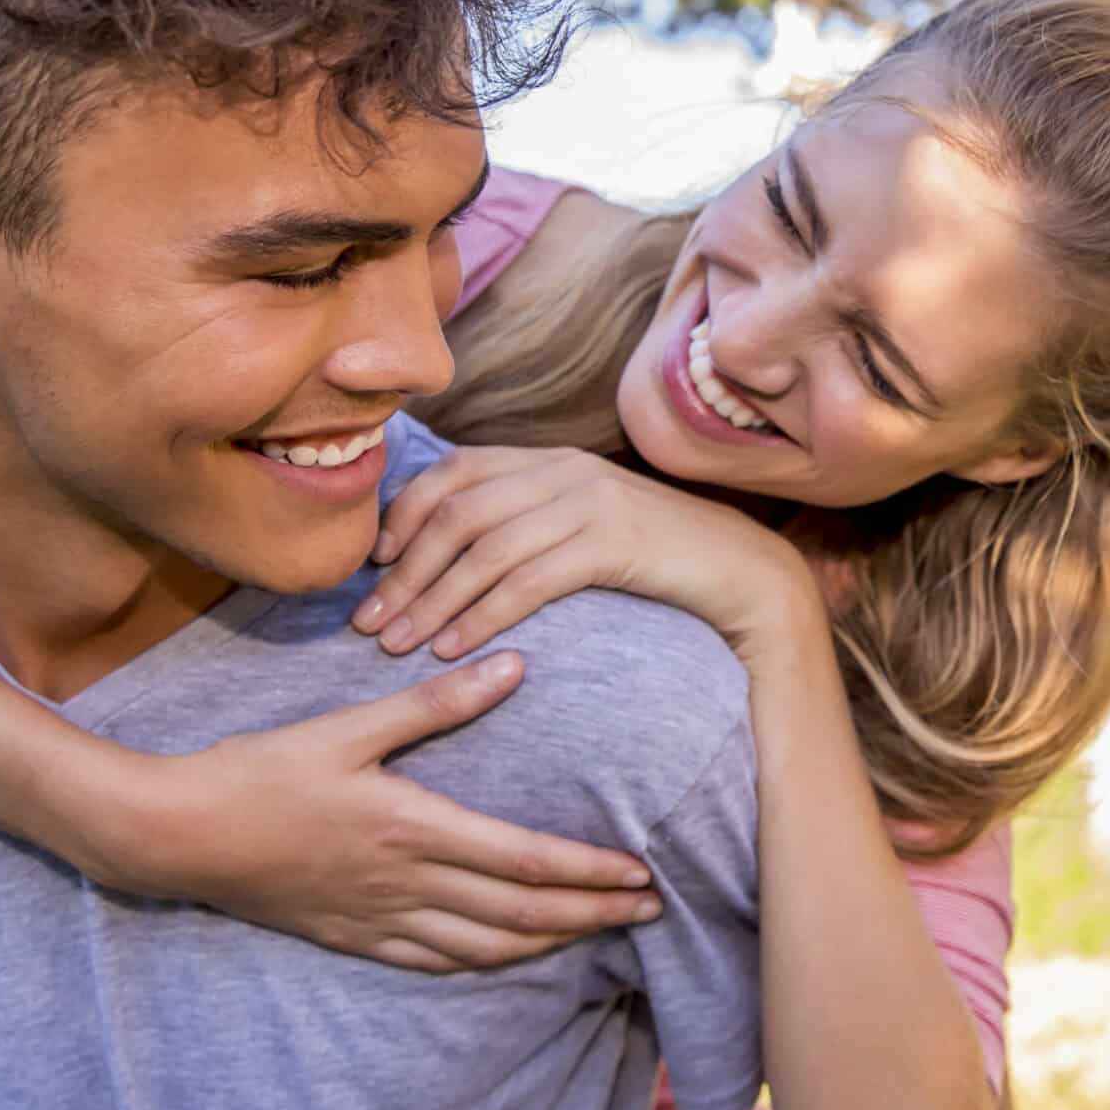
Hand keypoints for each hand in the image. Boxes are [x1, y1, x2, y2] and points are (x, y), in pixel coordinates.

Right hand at [98, 653, 662, 972]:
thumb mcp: (350, 724)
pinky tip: (509, 957)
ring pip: (484, 947)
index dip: (589, 872)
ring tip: (599, 932)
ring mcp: (377, 919)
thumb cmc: (261, 769)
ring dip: (550, 943)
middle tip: (650, 910)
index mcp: (413, 827)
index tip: (641, 873)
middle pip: (520, 913)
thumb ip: (436, 703)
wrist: (178, 833)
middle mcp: (404, 884)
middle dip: (591, 914)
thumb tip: (515, 664)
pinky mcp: (349, 937)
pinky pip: (432, 962)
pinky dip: (484, 961)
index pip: (525, 861)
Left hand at [350, 445, 819, 663]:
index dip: (404, 515)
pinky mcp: (613, 542)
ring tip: (397, 645)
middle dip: (404, 571)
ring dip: (432, 601)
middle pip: (458, 513)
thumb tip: (455, 556)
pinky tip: (455, 648)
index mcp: (550, 460)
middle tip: (368, 623)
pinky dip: (482, 615)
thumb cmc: (657, 560)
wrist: (741, 570)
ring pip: (484, 548)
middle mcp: (564, 471)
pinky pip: (529, 580)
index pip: (454, 472)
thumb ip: (527, 524)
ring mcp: (589, 502)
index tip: (374, 566)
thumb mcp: (583, 526)